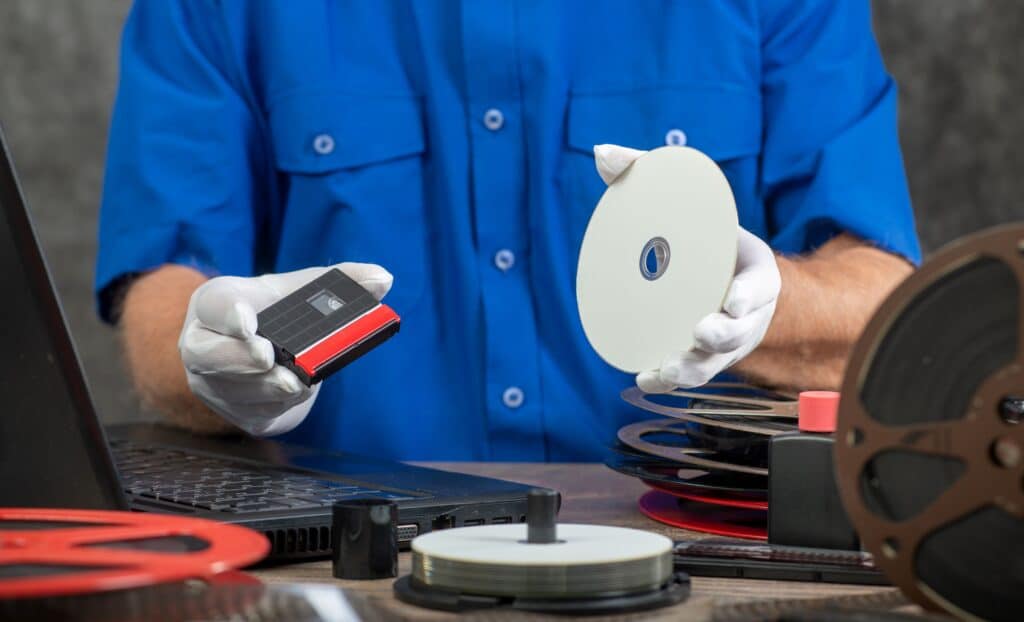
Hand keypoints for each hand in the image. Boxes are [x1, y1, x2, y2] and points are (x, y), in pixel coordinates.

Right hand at [178, 263, 392, 435]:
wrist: (267, 351)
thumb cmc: (278, 313)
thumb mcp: (301, 291)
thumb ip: (341, 282)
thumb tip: (383, 278)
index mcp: (214, 305)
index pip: (213, 306)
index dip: (227, 314)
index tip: (247, 320)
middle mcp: (202, 346)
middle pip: (208, 355)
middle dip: (238, 358)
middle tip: (268, 357)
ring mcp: (213, 384)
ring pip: (236, 390)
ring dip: (267, 387)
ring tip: (296, 382)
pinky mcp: (236, 413)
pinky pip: (256, 412)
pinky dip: (280, 404)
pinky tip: (297, 392)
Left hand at [593, 144, 780, 391]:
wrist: (722, 272)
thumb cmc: (700, 234)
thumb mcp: (689, 202)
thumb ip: (647, 174)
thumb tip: (602, 153)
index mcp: (754, 274)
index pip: (760, 286)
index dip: (749, 296)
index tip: (732, 300)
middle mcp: (744, 314)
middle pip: (739, 332)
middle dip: (723, 336)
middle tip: (701, 331)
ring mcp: (725, 342)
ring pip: (714, 362)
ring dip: (693, 367)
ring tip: (667, 367)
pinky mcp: (703, 359)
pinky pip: (688, 376)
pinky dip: (667, 381)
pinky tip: (644, 378)